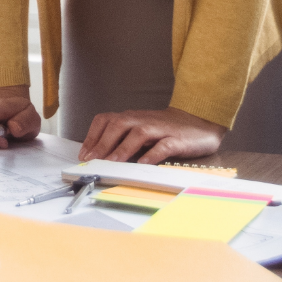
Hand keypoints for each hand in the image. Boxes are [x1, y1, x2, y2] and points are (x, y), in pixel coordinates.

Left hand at [81, 106, 224, 163]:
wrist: (198, 125)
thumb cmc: (163, 131)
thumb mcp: (139, 131)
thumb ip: (121, 140)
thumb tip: (97, 156)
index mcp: (131, 117)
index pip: (105, 120)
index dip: (92, 136)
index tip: (83, 154)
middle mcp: (142, 119)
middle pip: (118, 125)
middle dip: (103, 143)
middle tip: (93, 160)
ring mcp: (159, 128)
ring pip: (138, 134)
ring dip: (123, 148)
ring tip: (112, 162)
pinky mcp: (176, 139)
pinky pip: (163, 146)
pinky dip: (152, 154)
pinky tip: (143, 164)